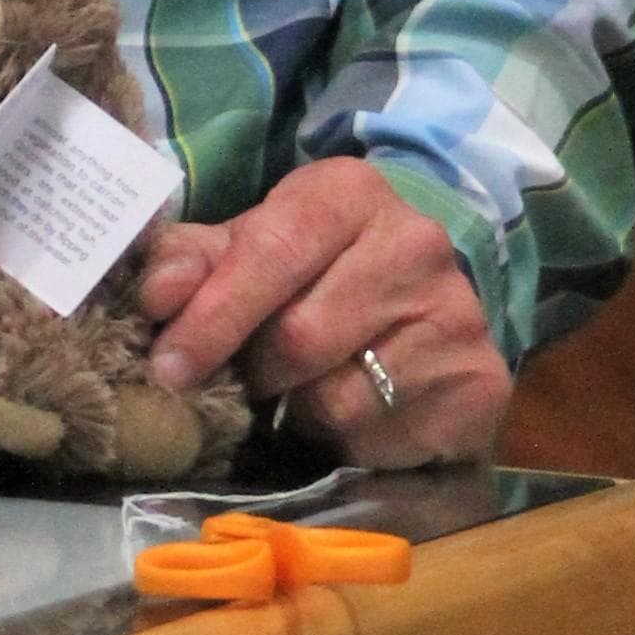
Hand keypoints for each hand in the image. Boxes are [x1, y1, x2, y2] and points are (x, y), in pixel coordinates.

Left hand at [131, 155, 509, 468]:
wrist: (425, 306)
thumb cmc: (320, 271)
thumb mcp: (253, 247)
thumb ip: (194, 263)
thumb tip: (154, 294)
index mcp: (349, 192)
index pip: (271, 252)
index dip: (214, 314)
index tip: (168, 365)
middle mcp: (415, 242)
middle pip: (300, 336)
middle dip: (257, 370)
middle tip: (246, 379)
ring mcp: (457, 314)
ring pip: (340, 397)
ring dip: (302, 410)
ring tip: (307, 388)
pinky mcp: (481, 384)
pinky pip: (383, 438)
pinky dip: (351, 442)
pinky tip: (358, 412)